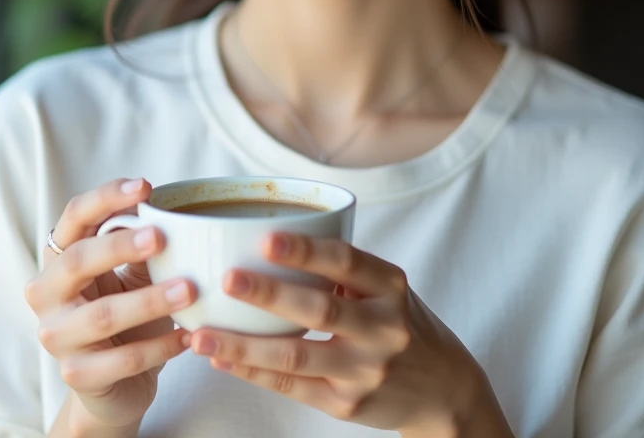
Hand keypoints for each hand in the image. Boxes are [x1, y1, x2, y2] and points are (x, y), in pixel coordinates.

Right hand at [24, 178, 195, 430]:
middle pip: (76, 261)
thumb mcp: (133, 272)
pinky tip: (188, 336)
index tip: (145, 186)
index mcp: (60, 258)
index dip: (106, 197)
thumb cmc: (127, 312)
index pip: (74, 217)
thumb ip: (144, 244)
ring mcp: (57, 337)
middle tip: (161, 237)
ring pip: (102, 315)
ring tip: (190, 290)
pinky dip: (159, 347)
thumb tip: (177, 211)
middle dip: (119, 247)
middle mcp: (47, 294)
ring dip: (149, 301)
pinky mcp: (76, 375)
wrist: (116, 383)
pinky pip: (122, 360)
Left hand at [190, 233, 485, 433]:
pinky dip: (252, 372)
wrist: (441, 388)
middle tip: (226, 279)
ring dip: (243, 345)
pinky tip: (222, 358)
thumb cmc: (398, 322)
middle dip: (269, 294)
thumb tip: (266, 237)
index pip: (347, 261)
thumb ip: (341, 268)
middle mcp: (382, 327)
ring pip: (296, 356)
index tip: (266, 239)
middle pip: (320, 309)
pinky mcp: (347, 405)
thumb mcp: (385, 287)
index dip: (306, 250)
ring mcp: (365, 370)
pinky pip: (291, 387)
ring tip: (201, 333)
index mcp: (390, 285)